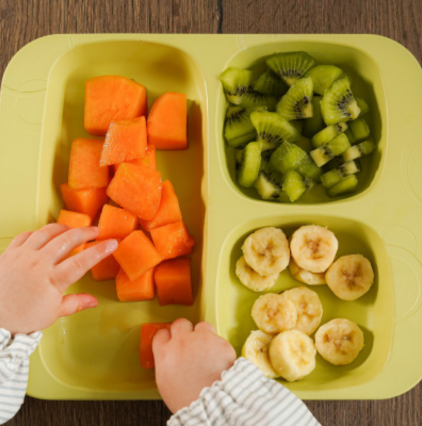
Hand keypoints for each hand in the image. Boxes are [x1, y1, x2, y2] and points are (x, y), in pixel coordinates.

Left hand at [0, 224, 117, 334]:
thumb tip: (93, 301)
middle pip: (67, 239)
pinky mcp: (9, 254)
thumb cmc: (21, 319)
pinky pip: (25, 235)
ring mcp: (22, 256)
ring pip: (47, 232)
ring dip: (63, 228)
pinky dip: (38, 233)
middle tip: (95, 231)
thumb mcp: (52, 314)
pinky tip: (44, 235)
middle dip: (85, 232)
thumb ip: (75, 303)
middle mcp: (38, 263)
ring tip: (72, 229)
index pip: (83, 261)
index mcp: (52, 280)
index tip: (112, 243)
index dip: (100, 250)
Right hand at [153, 318, 236, 412]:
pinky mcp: (220, 342)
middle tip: (189, 340)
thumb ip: (166, 363)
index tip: (171, 339)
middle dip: (184, 330)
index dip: (167, 337)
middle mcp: (182, 341)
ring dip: (203, 334)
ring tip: (206, 349)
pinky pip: (219, 339)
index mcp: (165, 353)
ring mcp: (202, 339)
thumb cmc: (188, 399)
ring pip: (202, 326)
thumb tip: (170, 358)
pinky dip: (219, 347)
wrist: (211, 404)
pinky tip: (219, 359)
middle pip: (180, 323)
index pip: (161, 334)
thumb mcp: (165, 382)